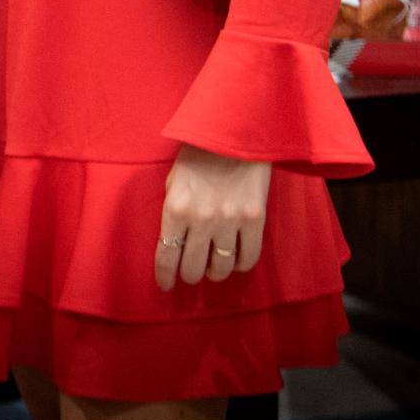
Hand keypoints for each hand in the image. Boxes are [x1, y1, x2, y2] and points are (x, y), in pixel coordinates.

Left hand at [155, 143, 270, 289]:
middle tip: (191, 273)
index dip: (165, 276)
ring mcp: (230, 221)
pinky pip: (248, 257)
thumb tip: (174, 239)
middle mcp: (201, 219)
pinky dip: (241, 265)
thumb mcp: (174, 180)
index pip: (166, 255)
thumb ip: (173, 210)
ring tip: (213, 268)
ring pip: (221, 267)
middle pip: (193, 268)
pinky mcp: (254, 220)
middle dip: (190, 275)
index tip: (166, 285)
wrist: (235, 134)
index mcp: (175, 208)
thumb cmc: (199, 154)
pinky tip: (235, 261)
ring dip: (215, 272)